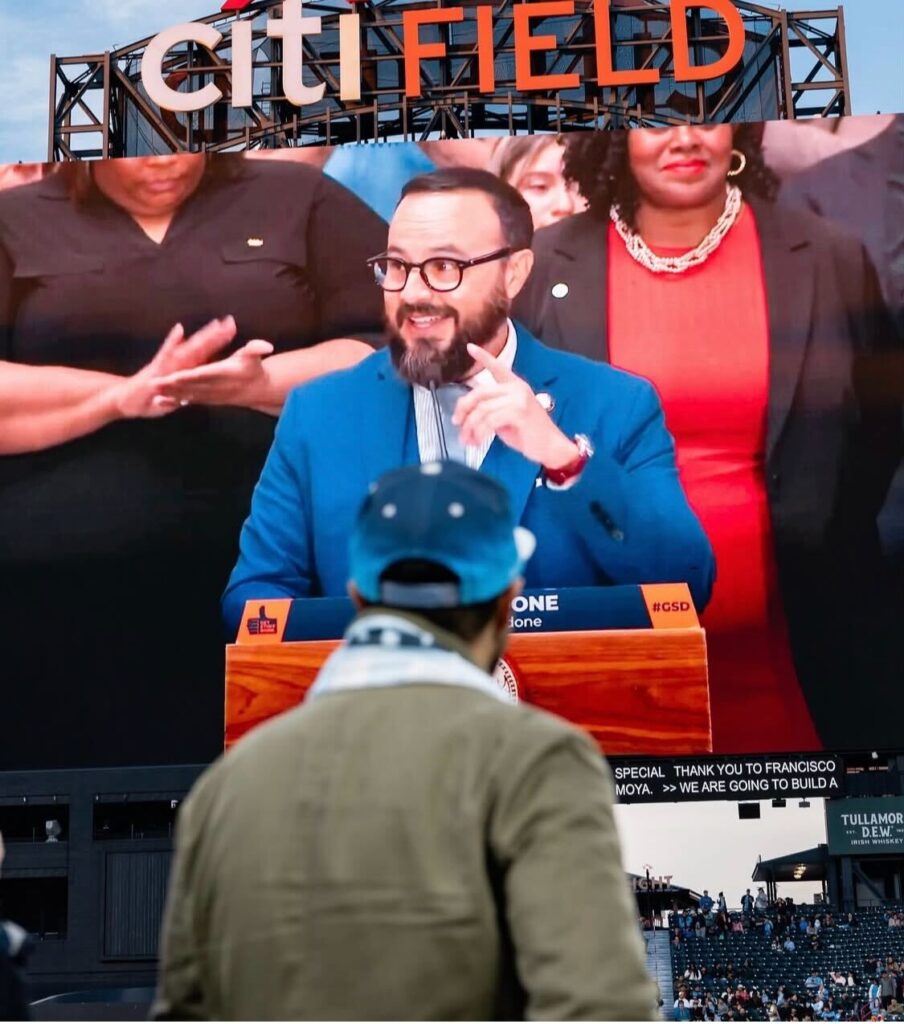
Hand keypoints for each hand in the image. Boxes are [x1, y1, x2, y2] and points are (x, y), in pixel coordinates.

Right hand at [112, 317, 237, 418]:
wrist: (124, 399)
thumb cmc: (152, 396)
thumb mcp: (175, 392)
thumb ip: (188, 382)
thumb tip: (200, 375)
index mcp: (183, 368)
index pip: (204, 352)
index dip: (218, 340)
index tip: (232, 327)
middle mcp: (176, 363)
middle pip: (199, 347)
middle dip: (215, 336)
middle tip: (231, 322)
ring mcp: (166, 364)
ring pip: (188, 349)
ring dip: (201, 338)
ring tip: (215, 326)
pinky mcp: (155, 369)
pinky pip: (165, 355)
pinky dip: (172, 342)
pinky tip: (179, 330)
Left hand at [152, 338, 274, 408]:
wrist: (256, 392)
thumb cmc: (254, 372)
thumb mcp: (256, 358)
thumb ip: (256, 351)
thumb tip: (267, 346)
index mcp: (222, 374)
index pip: (204, 374)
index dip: (190, 376)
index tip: (175, 375)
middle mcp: (214, 387)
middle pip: (191, 385)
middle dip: (173, 385)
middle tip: (155, 383)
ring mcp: (208, 395)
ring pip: (186, 394)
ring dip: (169, 394)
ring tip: (153, 392)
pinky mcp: (205, 400)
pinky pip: (188, 401)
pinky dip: (174, 402)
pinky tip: (159, 401)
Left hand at [452, 343, 578, 467]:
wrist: (550, 447)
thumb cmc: (529, 435)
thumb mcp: (507, 418)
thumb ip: (491, 409)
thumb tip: (468, 413)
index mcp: (515, 386)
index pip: (497, 367)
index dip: (483, 356)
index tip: (470, 348)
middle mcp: (517, 389)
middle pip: (480, 392)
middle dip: (463, 408)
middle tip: (456, 422)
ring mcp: (519, 399)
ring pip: (482, 409)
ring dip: (470, 427)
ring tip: (467, 439)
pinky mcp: (519, 413)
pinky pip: (490, 421)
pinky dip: (480, 433)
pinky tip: (478, 440)